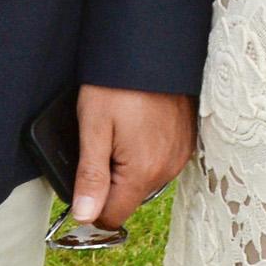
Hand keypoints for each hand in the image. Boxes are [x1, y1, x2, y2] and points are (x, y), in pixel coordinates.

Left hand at [71, 86, 194, 227]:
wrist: (151, 49)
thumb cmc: (118, 84)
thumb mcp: (93, 128)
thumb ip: (90, 177)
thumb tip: (84, 216)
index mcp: (143, 171)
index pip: (112, 216)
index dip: (90, 206)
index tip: (80, 183)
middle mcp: (167, 169)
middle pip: (128, 198)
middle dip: (108, 182)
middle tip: (98, 144)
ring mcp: (179, 156)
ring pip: (143, 181)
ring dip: (126, 167)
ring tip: (118, 131)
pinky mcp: (185, 142)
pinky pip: (159, 163)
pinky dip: (144, 154)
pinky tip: (135, 128)